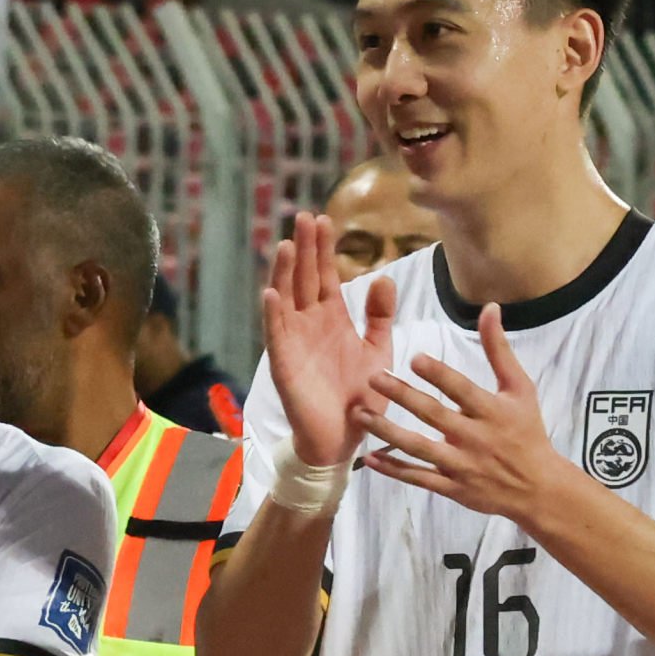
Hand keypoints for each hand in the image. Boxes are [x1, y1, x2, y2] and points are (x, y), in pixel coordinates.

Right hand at [258, 212, 391, 468]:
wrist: (345, 439)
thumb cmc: (360, 397)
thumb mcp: (378, 351)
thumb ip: (379, 316)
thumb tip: (383, 277)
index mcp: (332, 318)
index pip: (325, 275)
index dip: (324, 248)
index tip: (324, 218)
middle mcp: (310, 324)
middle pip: (303, 278)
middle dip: (304, 248)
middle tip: (304, 216)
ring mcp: (294, 341)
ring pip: (286, 299)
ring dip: (284, 273)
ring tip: (286, 244)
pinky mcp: (285, 364)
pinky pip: (276, 335)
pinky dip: (273, 315)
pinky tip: (271, 293)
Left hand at [364, 305, 574, 526]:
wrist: (539, 489)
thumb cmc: (527, 432)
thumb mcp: (520, 389)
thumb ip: (498, 349)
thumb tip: (489, 307)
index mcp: (492, 412)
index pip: (462, 390)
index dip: (439, 375)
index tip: (414, 359)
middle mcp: (476, 438)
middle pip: (434, 415)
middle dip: (403, 396)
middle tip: (374, 377)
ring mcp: (462, 466)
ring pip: (419, 447)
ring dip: (387, 432)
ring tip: (361, 414)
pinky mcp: (454, 488)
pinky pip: (419, 479)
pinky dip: (395, 470)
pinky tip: (370, 458)